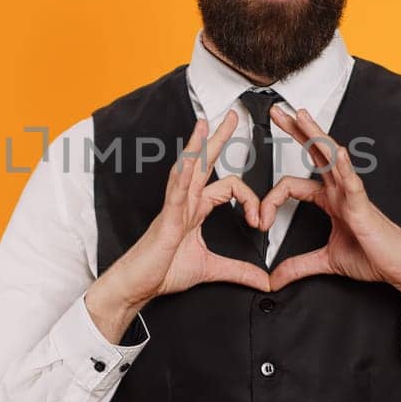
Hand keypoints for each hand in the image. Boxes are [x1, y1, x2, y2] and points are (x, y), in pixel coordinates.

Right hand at [85, 111, 269, 339]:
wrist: (136, 286)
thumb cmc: (163, 272)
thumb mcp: (211, 269)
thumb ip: (239, 271)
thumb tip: (264, 280)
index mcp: (195, 209)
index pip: (229, 187)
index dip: (250, 200)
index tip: (258, 223)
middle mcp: (186, 202)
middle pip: (205, 162)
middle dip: (219, 138)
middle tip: (234, 115)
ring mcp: (175, 208)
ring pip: (187, 170)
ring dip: (196, 146)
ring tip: (204, 124)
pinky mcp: (167, 219)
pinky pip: (175, 192)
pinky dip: (183, 175)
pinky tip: (189, 160)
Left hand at [259, 106, 400, 325]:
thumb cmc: (373, 257)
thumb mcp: (326, 262)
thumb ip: (298, 266)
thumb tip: (273, 279)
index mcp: (330, 200)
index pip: (293, 184)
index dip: (270, 200)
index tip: (259, 221)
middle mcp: (340, 191)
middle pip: (314, 153)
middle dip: (295, 131)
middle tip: (277, 111)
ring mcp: (352, 195)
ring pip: (331, 159)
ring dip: (315, 135)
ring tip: (301, 116)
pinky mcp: (363, 207)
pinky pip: (352, 183)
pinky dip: (344, 166)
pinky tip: (336, 152)